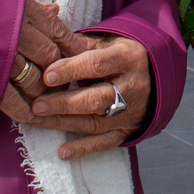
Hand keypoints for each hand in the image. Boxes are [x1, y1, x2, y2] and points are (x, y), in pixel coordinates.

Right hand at [0, 0, 67, 120]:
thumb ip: (32, 8)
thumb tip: (57, 11)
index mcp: (25, 10)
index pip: (59, 32)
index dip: (72, 47)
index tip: (81, 58)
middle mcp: (19, 33)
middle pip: (52, 58)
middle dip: (59, 71)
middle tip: (63, 81)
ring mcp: (5, 58)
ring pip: (37, 80)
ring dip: (43, 91)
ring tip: (46, 98)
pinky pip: (15, 100)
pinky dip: (24, 110)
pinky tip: (31, 116)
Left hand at [24, 8, 151, 158]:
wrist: (157, 75)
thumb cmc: (121, 54)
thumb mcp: (107, 41)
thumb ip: (79, 44)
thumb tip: (47, 42)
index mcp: (128, 58)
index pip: (97, 65)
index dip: (71, 70)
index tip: (47, 75)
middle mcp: (133, 87)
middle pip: (96, 98)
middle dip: (64, 103)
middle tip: (36, 104)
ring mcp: (132, 112)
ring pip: (96, 122)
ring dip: (64, 124)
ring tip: (37, 120)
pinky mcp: (128, 130)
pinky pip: (106, 143)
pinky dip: (84, 149)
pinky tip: (62, 152)